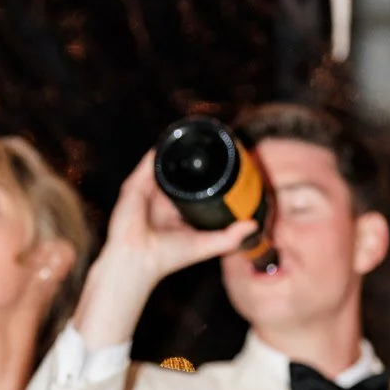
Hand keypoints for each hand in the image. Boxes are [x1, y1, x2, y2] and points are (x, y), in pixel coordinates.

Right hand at [73, 152, 253, 348]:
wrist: (138, 258)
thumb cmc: (167, 257)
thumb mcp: (206, 244)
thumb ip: (230, 237)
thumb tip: (254, 225)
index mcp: (174, 211)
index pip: (192, 187)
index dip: (205, 176)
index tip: (225, 163)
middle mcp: (160, 199)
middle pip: (178, 171)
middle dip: (192, 158)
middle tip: (214, 142)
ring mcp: (146, 190)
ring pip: (164, 162)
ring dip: (177, 148)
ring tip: (195, 131)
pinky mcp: (135, 184)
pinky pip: (150, 159)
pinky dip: (162, 147)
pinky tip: (176, 136)